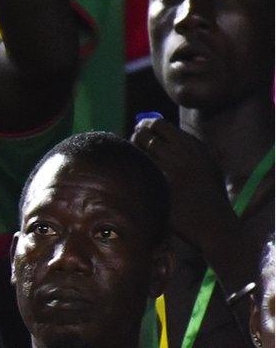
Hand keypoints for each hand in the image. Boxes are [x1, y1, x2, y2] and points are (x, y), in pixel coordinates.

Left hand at [132, 117, 234, 248]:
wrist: (213, 223)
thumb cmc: (208, 193)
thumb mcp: (205, 163)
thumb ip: (184, 146)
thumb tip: (152, 127)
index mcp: (193, 147)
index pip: (159, 124)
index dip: (146, 126)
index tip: (142, 131)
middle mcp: (180, 156)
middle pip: (143, 135)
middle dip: (135, 138)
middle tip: (134, 144)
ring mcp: (167, 172)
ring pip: (136, 154)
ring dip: (133, 157)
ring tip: (137, 164)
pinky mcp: (157, 190)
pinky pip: (136, 174)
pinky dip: (132, 174)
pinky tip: (135, 180)